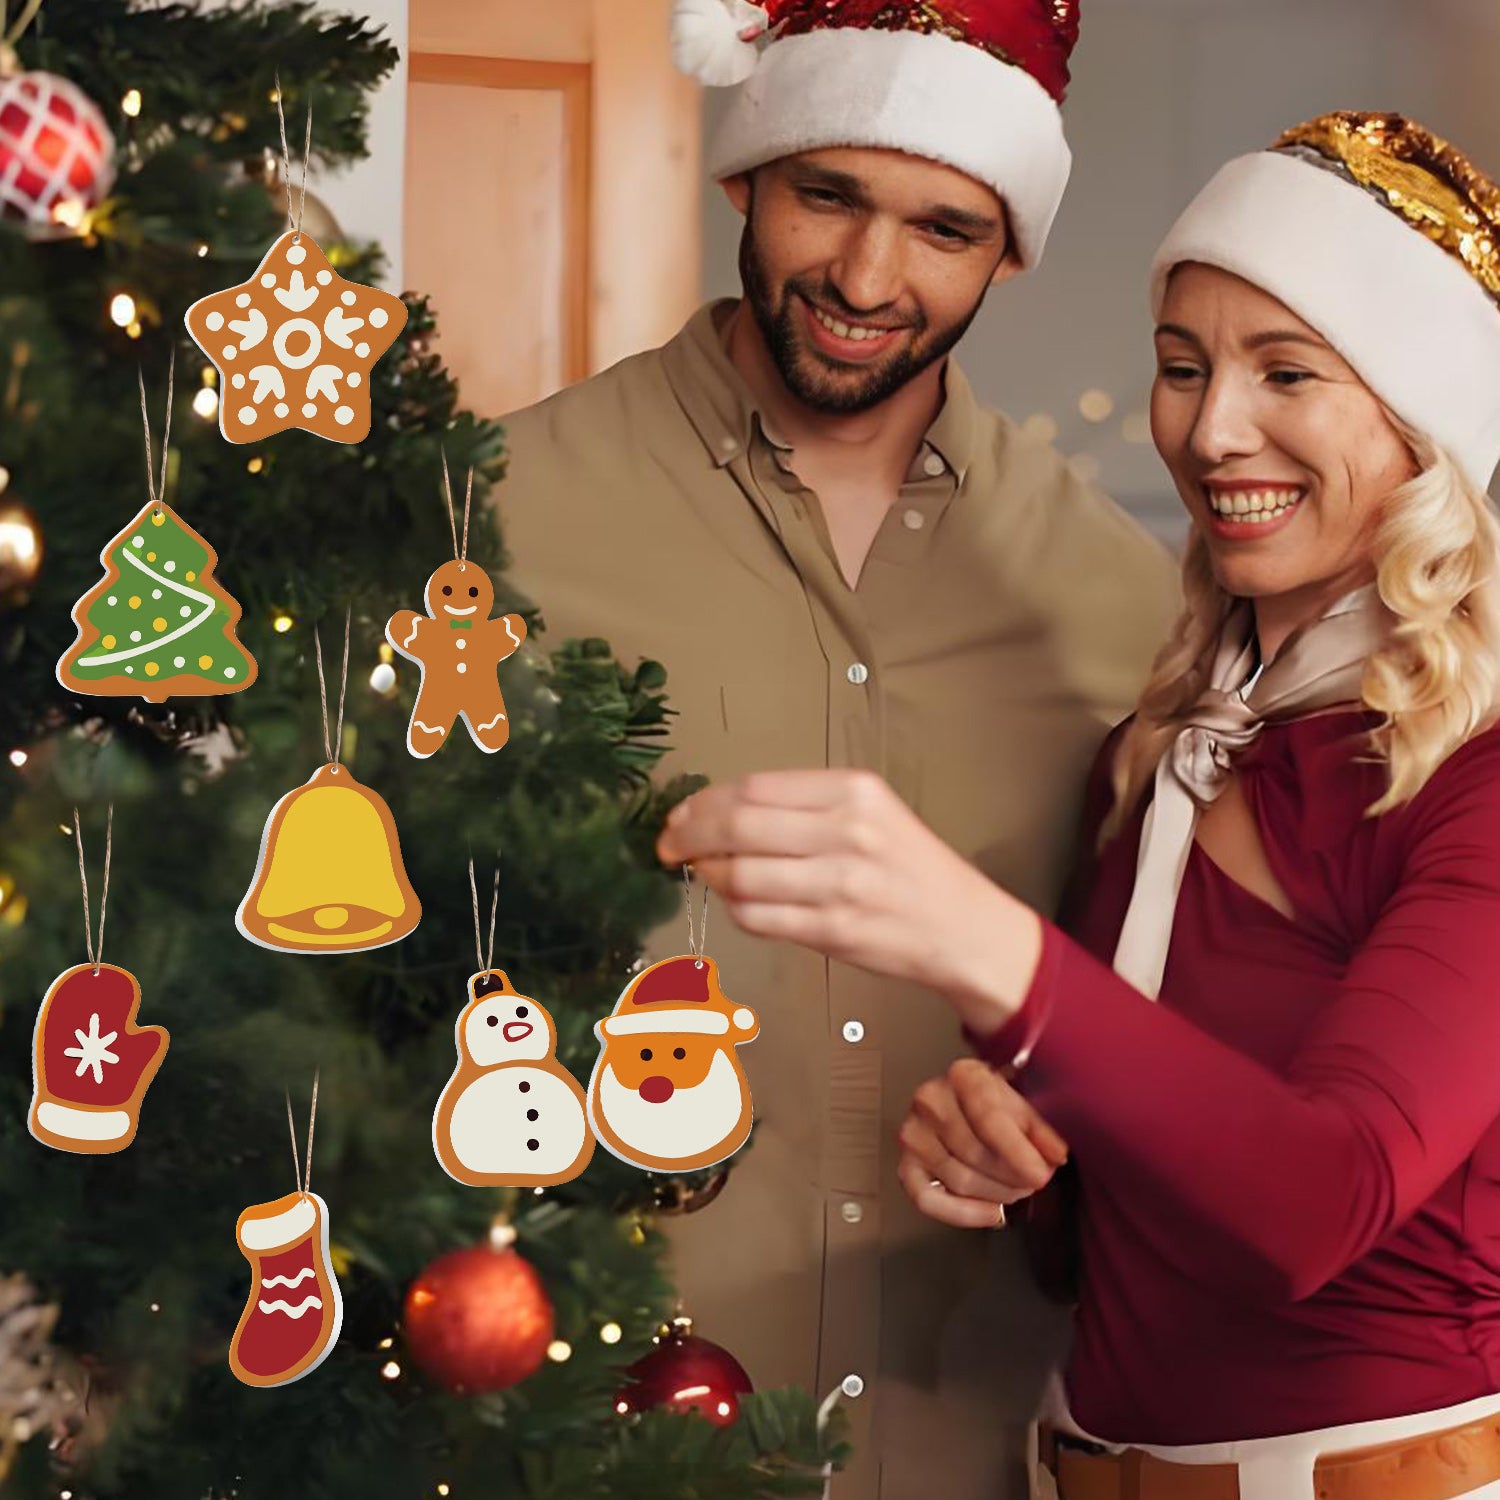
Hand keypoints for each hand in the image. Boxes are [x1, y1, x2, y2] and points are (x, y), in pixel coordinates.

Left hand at [655, 770, 1041, 1030]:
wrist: (964, 927)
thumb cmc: (912, 868)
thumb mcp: (870, 813)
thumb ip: (804, 808)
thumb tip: (720, 811)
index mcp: (854, 791)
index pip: (755, 787)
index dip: (704, 802)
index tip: (680, 814)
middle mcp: (847, 832)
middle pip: (738, 825)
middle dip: (689, 836)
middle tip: (669, 845)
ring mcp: (840, 885)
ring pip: (741, 875)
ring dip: (710, 876)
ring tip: (705, 874)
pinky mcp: (833, 931)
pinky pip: (758, 918)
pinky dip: (735, 909)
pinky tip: (736, 901)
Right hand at [897, 1059, 1068, 1228]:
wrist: (966, 1102)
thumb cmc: (997, 1102)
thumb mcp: (1025, 1102)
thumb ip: (1042, 1128)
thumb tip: (1055, 1155)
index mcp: (963, 1075)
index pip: (988, 1119)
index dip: (1017, 1152)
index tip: (1041, 1174)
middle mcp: (930, 1100)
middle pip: (974, 1154)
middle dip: (1012, 1177)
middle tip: (1033, 1181)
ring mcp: (914, 1133)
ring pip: (959, 1180)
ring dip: (997, 1195)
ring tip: (1016, 1189)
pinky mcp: (906, 1164)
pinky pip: (929, 1200)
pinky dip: (963, 1214)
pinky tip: (992, 1213)